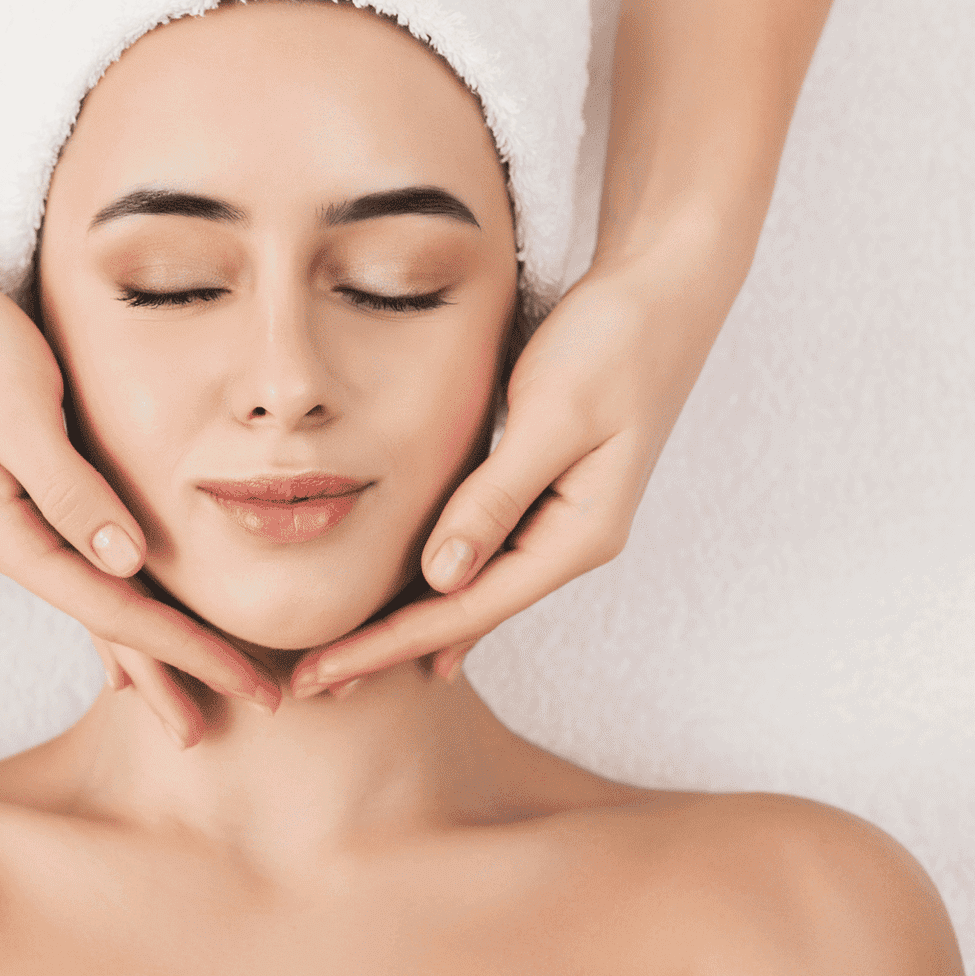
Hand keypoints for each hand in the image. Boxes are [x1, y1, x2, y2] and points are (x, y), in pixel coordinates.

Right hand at [0, 267, 281, 724]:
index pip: (113, 610)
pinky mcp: (36, 497)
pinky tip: (135, 649)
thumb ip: (67, 488)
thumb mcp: (16, 411)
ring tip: (200, 708)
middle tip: (259, 708)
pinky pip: (93, 570)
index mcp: (7, 535)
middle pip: (110, 627)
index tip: (247, 680)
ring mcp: (23, 527)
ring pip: (104, 606)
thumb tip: (126, 563)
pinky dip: (127, 610)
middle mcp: (14, 544)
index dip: (185, 649)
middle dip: (183, 673)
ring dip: (157, 655)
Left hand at [291, 260, 717, 695]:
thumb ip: (496, 497)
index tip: (322, 671)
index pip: (464, 611)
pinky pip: (479, 555)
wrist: (666, 289)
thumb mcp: (554, 416)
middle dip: (385, 651)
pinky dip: (434, 586)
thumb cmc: (615, 342)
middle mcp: (570, 543)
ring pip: (468, 592)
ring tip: (339, 661)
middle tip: (308, 687)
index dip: (387, 645)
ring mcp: (558, 522)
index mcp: (577, 537)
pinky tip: (408, 615)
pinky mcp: (542, 493)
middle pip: (461, 616)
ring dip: (403, 625)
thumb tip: (443, 576)